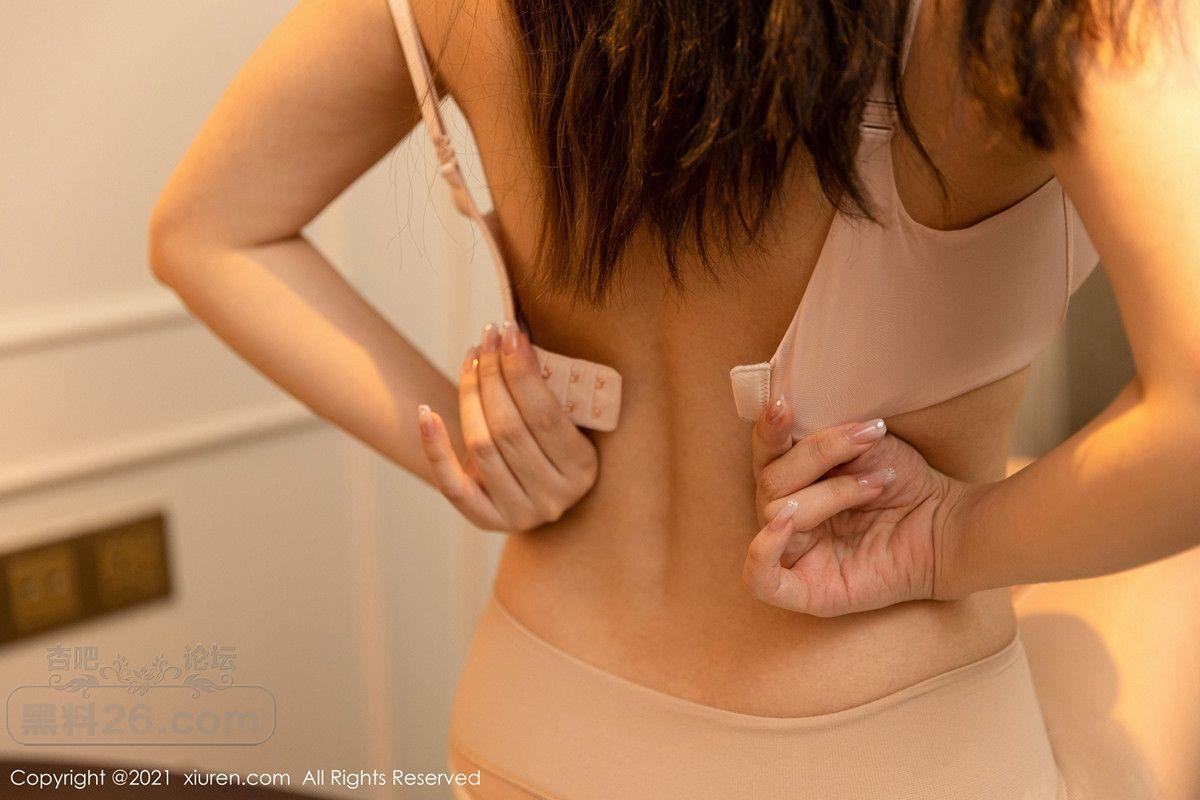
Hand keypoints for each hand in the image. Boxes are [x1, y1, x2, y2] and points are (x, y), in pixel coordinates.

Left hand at [416, 320, 598, 531]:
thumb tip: (516, 334)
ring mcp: (518, 513)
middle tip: (487, 338)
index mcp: (582, 469)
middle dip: (493, 376)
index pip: (545, 415)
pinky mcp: (484, 520)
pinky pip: (452, 484)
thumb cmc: (552, 444)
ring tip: (471, 358)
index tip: (510, 334)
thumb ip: (549, 388)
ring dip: (469, 394)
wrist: (536, 494)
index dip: (523, 372)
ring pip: (481, 446)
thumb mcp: (568, 422)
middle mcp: (553, 497)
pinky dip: (435, 447)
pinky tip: (427, 412)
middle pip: (509, 428)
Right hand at [742, 396, 964, 616]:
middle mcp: (785, 516)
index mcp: (792, 480)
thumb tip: (784, 411)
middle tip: (868, 440)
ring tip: (878, 482)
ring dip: (831, 492)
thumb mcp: (862, 443)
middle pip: (770, 482)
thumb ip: (818, 434)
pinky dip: (763, 552)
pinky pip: (761, 581)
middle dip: (819, 455)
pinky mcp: (807, 591)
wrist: (947, 523)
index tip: (785, 403)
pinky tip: (788, 523)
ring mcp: (795, 554)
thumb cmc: (902, 481)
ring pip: (776, 514)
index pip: (763, 454)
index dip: (767, 430)